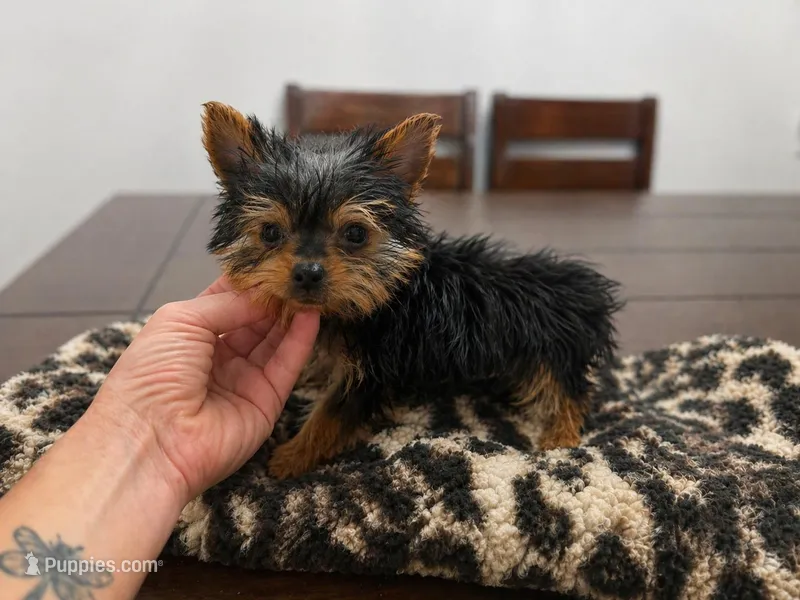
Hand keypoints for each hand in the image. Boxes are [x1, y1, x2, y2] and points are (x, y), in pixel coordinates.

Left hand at [88, 276, 319, 505]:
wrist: (149, 442)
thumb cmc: (150, 375)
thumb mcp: (181, 321)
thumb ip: (227, 303)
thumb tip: (265, 293)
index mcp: (190, 334)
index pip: (228, 299)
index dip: (250, 280)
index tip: (275, 258)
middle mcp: (219, 355)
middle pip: (256, 319)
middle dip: (276, 295)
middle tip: (300, 272)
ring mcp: (244, 379)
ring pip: (275, 339)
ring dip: (292, 314)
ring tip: (311, 287)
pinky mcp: (266, 402)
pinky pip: (287, 365)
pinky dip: (300, 339)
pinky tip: (311, 314)